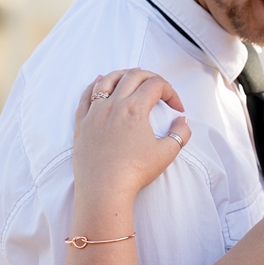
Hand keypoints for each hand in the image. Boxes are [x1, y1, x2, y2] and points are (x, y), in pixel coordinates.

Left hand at [72, 69, 191, 197]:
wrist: (104, 190)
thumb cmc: (135, 173)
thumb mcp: (166, 154)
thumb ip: (180, 134)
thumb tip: (182, 121)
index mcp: (134, 108)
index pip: (156, 85)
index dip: (171, 92)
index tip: (176, 108)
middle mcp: (113, 105)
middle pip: (132, 76)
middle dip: (150, 77)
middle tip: (159, 88)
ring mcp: (94, 113)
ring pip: (107, 80)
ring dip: (122, 74)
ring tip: (131, 77)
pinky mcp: (81, 123)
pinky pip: (86, 96)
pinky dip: (94, 84)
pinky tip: (99, 81)